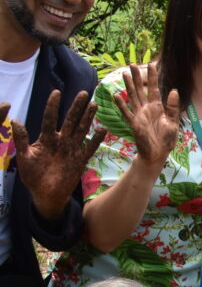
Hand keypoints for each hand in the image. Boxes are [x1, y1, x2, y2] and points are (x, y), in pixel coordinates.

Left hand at [4, 91, 105, 219]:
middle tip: (84, 93)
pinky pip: (90, 148)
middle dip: (77, 107)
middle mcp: (61, 141)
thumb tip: (15, 120)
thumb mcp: (24, 158)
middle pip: (70, 120)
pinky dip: (96, 139)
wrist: (46, 194)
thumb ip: (21, 140)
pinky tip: (102, 129)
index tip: (57, 92)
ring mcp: (72, 149)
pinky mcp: (80, 160)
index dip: (53, 106)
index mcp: (46, 139)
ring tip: (94, 104)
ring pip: (81, 129)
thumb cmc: (32, 176)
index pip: (50, 119)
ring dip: (88, 117)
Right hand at [114, 62, 179, 168]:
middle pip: (141, 89)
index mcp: (158, 107)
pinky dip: (121, 104)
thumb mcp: (173, 122)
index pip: (154, 89)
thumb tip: (174, 90)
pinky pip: (126, 112)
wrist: (158, 154)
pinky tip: (116, 95)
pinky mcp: (134, 123)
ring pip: (133, 97)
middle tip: (132, 64)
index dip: (153, 77)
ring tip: (124, 73)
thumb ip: (173, 107)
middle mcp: (147, 108)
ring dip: (129, 85)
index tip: (152, 64)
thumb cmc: (166, 139)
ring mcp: (139, 115)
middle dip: (137, 77)